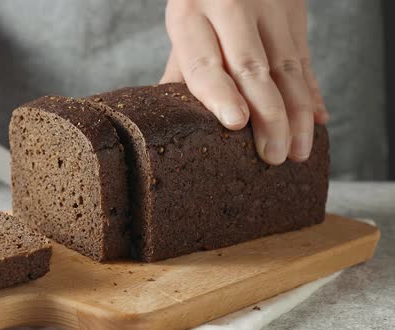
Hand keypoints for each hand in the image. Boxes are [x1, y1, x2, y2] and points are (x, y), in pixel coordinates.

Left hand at [161, 0, 328, 164]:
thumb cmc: (201, 6)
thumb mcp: (185, 29)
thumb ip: (182, 72)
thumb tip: (172, 126)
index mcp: (189, 14)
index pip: (203, 61)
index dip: (220, 94)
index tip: (236, 123)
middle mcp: (229, 7)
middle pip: (251, 66)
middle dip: (268, 116)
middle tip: (273, 155)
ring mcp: (267, 7)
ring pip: (287, 65)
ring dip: (297, 113)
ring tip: (297, 151)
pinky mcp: (294, 11)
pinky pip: (305, 58)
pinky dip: (311, 93)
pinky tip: (317, 121)